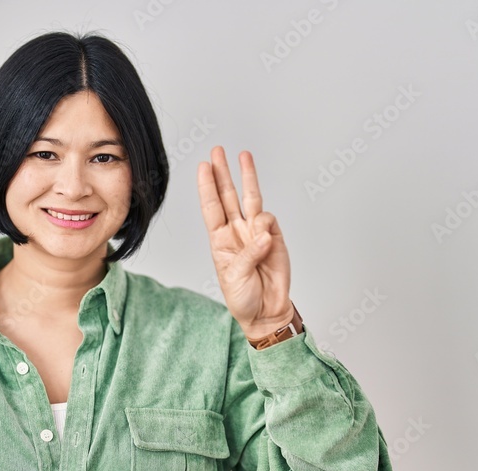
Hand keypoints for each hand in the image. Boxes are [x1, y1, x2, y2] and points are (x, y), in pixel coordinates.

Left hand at [197, 146, 293, 339]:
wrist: (266, 312)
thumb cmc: (244, 298)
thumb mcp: (235, 277)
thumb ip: (248, 254)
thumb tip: (262, 234)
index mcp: (219, 240)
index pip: (212, 208)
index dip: (207, 187)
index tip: (203, 166)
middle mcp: (236, 232)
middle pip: (228, 196)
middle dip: (223, 173)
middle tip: (218, 151)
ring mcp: (255, 233)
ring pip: (250, 198)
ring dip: (247, 177)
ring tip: (243, 155)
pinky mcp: (275, 238)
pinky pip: (269, 220)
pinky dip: (265, 224)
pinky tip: (264, 238)